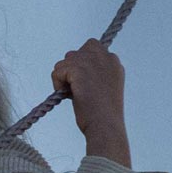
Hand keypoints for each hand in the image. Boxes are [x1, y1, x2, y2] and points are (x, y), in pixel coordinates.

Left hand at [52, 41, 130, 166]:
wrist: (105, 125)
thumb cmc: (103, 115)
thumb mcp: (104, 88)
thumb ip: (95, 73)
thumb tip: (74, 70)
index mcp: (114, 62)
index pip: (92, 46)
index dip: (82, 64)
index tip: (84, 83)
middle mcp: (106, 57)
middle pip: (75, 53)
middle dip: (70, 70)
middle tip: (78, 89)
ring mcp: (93, 61)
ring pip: (64, 62)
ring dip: (63, 79)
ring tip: (75, 94)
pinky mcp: (79, 69)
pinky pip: (57, 71)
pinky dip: (58, 84)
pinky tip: (69, 95)